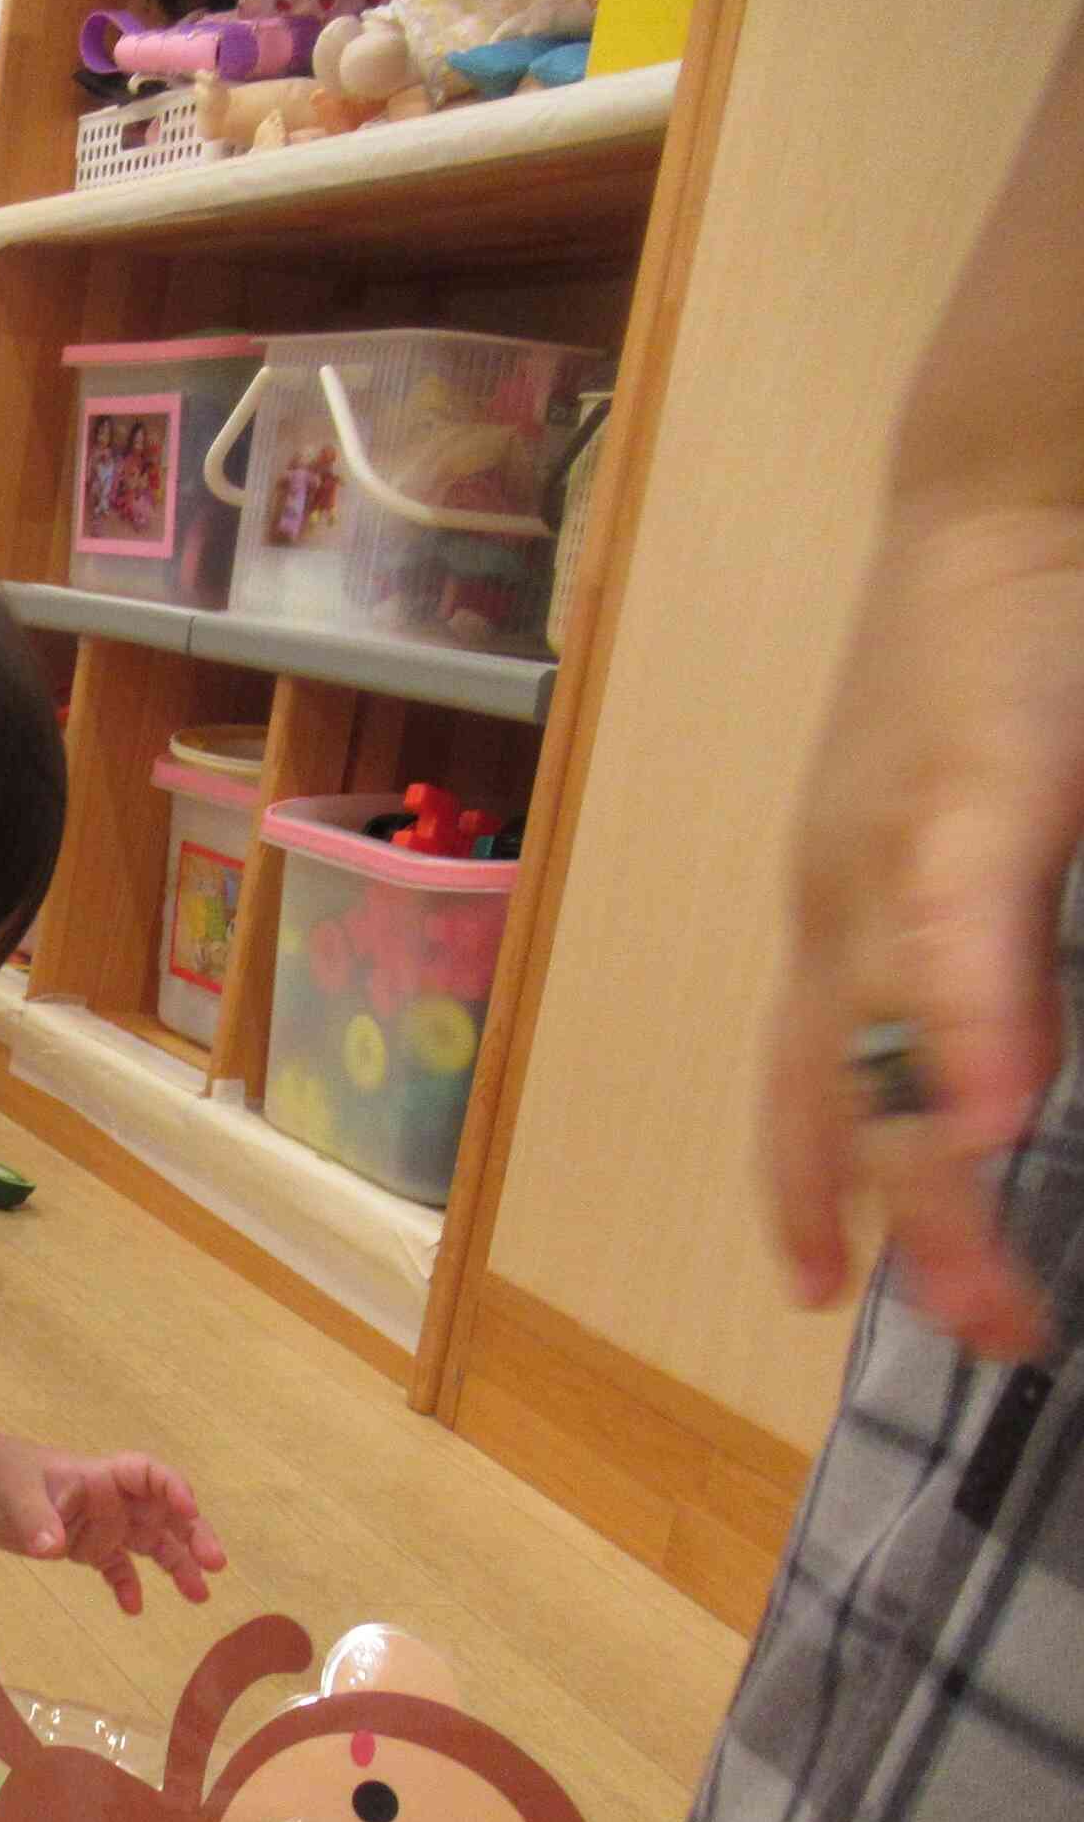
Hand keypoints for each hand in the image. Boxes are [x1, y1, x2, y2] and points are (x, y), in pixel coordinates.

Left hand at [0, 1436, 222, 1614]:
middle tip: (214, 1564)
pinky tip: (132, 1608)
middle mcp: (114, 1501)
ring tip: (199, 1595)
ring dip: (177, 1566)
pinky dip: (128, 1586)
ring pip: (152, 1545)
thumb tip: (50, 1547)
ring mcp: (105, 1526)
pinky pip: (119, 1569)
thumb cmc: (1, 1477)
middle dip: (192, 1535)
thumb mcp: (15, 1495)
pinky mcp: (90, 1550)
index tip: (189, 1510)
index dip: (172, 1488)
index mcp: (101, 1476)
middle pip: (164, 1515)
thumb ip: (35, 1520)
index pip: (148, 1474)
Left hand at [767, 507, 1083, 1358]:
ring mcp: (891, 842)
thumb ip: (990, 957)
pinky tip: (982, 1118)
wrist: (1013, 491)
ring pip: (889, 1041)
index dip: (805, 1184)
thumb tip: (995, 1084)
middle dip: (892, 1225)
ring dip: (931, 1176)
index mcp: (848, 907)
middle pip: (844, 1089)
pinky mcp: (971, 784)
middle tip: (968, 1330)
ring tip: (970, 1291)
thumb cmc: (1016, 664)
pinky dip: (965, 1029)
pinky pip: (958, 927)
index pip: (810, 1077)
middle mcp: (842, 892)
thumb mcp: (992, 832)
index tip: (811, 1288)